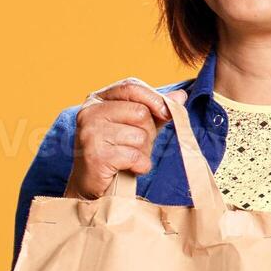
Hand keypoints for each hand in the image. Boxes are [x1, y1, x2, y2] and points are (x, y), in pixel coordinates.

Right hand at [64, 78, 188, 199]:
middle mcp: (90, 112)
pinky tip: (129, 168)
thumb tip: (180, 95)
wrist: (91, 185)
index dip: (154, 98)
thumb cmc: (116, 151)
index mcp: (97, 99)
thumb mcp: (136, 126)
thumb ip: (156, 110)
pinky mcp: (95, 155)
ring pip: (140, 136)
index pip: (131, 86)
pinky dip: (140, 165)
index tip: (167, 113)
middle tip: (137, 145)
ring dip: (143, 151)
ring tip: (129, 158)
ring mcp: (90, 133)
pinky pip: (135, 156)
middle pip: (140, 112)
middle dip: (148, 132)